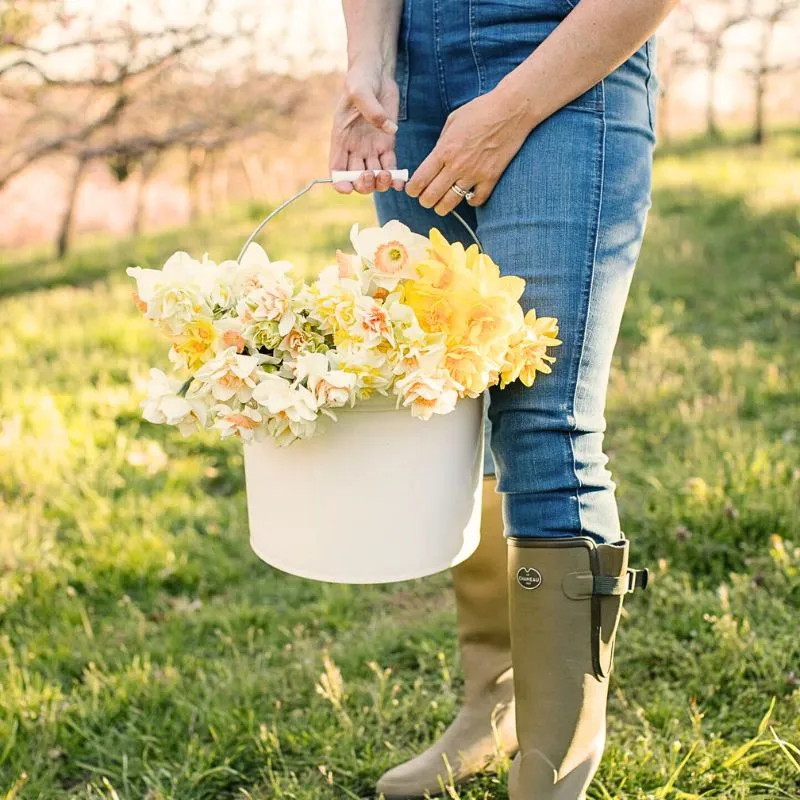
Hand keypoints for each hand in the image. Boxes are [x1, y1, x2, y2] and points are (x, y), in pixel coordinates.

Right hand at [329, 64, 404, 194]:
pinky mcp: (387, 144)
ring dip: (380, 183)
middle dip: (364, 184)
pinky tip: (400, 182)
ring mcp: (372, 149)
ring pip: (374, 177)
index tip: (348, 187)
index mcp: (341, 140)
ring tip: (387, 175)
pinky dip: (395, 178)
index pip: (336, 171)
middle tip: (373, 174)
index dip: (341, 183)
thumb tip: (389, 130)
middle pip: (356, 179)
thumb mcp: (360, 90)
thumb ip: (371, 110)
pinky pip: (391, 167)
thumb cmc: (361, 79)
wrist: (376, 72)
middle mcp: (355, 149)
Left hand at [405, 86, 533, 213]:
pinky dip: (470, 200)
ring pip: (450, 204)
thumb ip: (441, 143)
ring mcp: (474, 175)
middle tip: (426, 198)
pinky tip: (468, 194)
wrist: (511, 110)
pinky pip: (475, 200)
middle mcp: (456, 166)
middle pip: (431, 197)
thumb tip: (434, 159)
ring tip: (442, 202)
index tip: (413, 190)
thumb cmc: (480, 111)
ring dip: (442, 206)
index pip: (419, 181)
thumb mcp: (452, 121)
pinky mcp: (491, 179)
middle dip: (425, 201)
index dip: (412, 190)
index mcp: (444, 151)